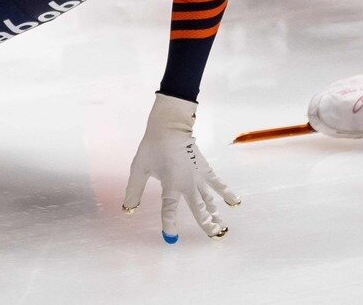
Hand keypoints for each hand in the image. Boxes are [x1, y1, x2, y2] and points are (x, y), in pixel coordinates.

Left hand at [122, 93, 239, 242]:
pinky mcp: (205, 168)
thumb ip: (134, 191)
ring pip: (209, 199)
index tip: (170, 237)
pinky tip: (235, 202)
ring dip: (216, 213)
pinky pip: (217, 183)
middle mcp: (188, 184)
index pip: (170, 211)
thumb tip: (127, 209)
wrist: (170, 125)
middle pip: (199, 209)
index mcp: (171, 185)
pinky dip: (226, 192)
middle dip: (206, 224)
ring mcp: (198, 177)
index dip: (169, 225)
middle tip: (214, 237)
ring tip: (223, 227)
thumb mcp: (139, 169)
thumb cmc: (153, 146)